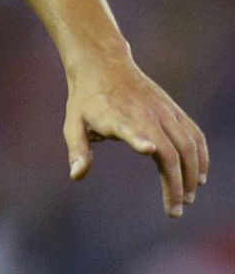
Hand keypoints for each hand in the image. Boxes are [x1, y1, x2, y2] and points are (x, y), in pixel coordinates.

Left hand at [64, 57, 208, 217]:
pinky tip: (199, 176)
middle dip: (176, 184)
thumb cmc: (86, 99)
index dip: (139, 139)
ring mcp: (162, 110)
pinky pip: (194, 134)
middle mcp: (144, 113)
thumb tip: (76, 176)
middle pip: (170, 151)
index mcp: (116, 116)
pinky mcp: (172, 108)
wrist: (102, 63)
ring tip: (187, 199)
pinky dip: (201, 156)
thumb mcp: (73, 121)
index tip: (150, 150)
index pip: (130, 128)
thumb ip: (77, 149)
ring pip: (188, 145)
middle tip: (174, 211)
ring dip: (192, 174)